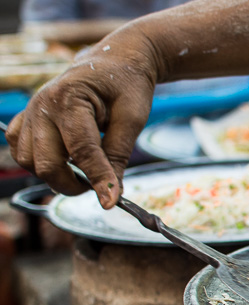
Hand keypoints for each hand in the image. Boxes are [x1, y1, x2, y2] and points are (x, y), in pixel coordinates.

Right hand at [7, 33, 157, 208]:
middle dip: (71, 184)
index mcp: (70, 99)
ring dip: (53, 174)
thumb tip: (111, 192)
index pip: (82, 151)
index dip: (97, 179)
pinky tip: (63, 159)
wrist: (113, 62)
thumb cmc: (126, 85)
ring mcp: (30, 111)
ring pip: (27, 160)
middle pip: (45, 162)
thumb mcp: (132, 118)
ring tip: (82, 170)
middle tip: (98, 187)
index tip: (111, 202)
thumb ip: (119, 155)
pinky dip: (37, 161)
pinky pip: (19, 148)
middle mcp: (42, 105)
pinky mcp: (27, 117)